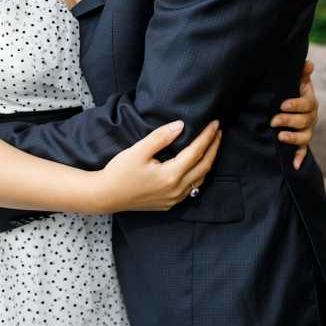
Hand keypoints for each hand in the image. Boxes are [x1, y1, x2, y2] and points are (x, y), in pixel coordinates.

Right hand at [94, 118, 221, 212]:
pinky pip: (192, 188)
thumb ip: (161, 137)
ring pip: (200, 179)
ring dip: (209, 161)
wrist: (107, 195)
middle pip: (204, 166)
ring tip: (213, 146)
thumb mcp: (138, 150)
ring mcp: (175, 198)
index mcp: (171, 175)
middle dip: (213, 147)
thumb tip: (181, 125)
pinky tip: (198, 166)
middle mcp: (177, 189)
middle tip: (219, 131)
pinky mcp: (169, 203)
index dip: (207, 136)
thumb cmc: (120, 171)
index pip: (196, 152)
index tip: (215, 123)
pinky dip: (199, 174)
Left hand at [271, 58, 318, 169]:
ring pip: (305, 137)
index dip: (295, 105)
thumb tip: (309, 63)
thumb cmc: (290, 88)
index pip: (307, 104)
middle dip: (289, 121)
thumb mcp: (295, 79)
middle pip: (305, 121)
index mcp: (310, 102)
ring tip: (280, 136)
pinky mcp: (301, 141)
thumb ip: (301, 72)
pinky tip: (294, 165)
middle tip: (273, 120)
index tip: (282, 105)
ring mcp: (307, 130)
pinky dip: (299, 158)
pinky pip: (303, 151)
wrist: (288, 101)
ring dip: (293, 138)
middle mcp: (311, 117)